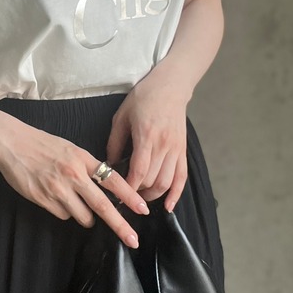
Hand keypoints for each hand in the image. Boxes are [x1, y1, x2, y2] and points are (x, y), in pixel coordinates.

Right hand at [0, 119, 150, 248]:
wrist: (11, 142)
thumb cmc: (41, 144)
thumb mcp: (70, 149)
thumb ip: (87, 167)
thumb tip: (104, 188)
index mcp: (82, 159)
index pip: (113, 180)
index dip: (130, 196)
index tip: (143, 209)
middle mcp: (73, 174)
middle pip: (102, 205)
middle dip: (120, 225)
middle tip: (133, 239)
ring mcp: (57, 188)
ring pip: (82, 216)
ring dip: (85, 216)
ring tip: (73, 201)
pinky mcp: (43, 199)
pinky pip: (62, 215)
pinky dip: (63, 211)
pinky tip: (53, 197)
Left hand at [105, 71, 190, 211]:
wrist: (170, 86)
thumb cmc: (143, 98)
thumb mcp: (121, 117)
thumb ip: (115, 143)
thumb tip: (110, 166)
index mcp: (146, 136)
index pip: (139, 171)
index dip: (129, 187)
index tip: (117, 194)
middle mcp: (163, 145)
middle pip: (152, 180)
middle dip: (137, 193)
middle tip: (124, 195)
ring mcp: (176, 149)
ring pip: (167, 182)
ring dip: (153, 195)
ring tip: (140, 198)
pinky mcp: (183, 150)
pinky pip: (182, 177)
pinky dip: (176, 194)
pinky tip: (169, 206)